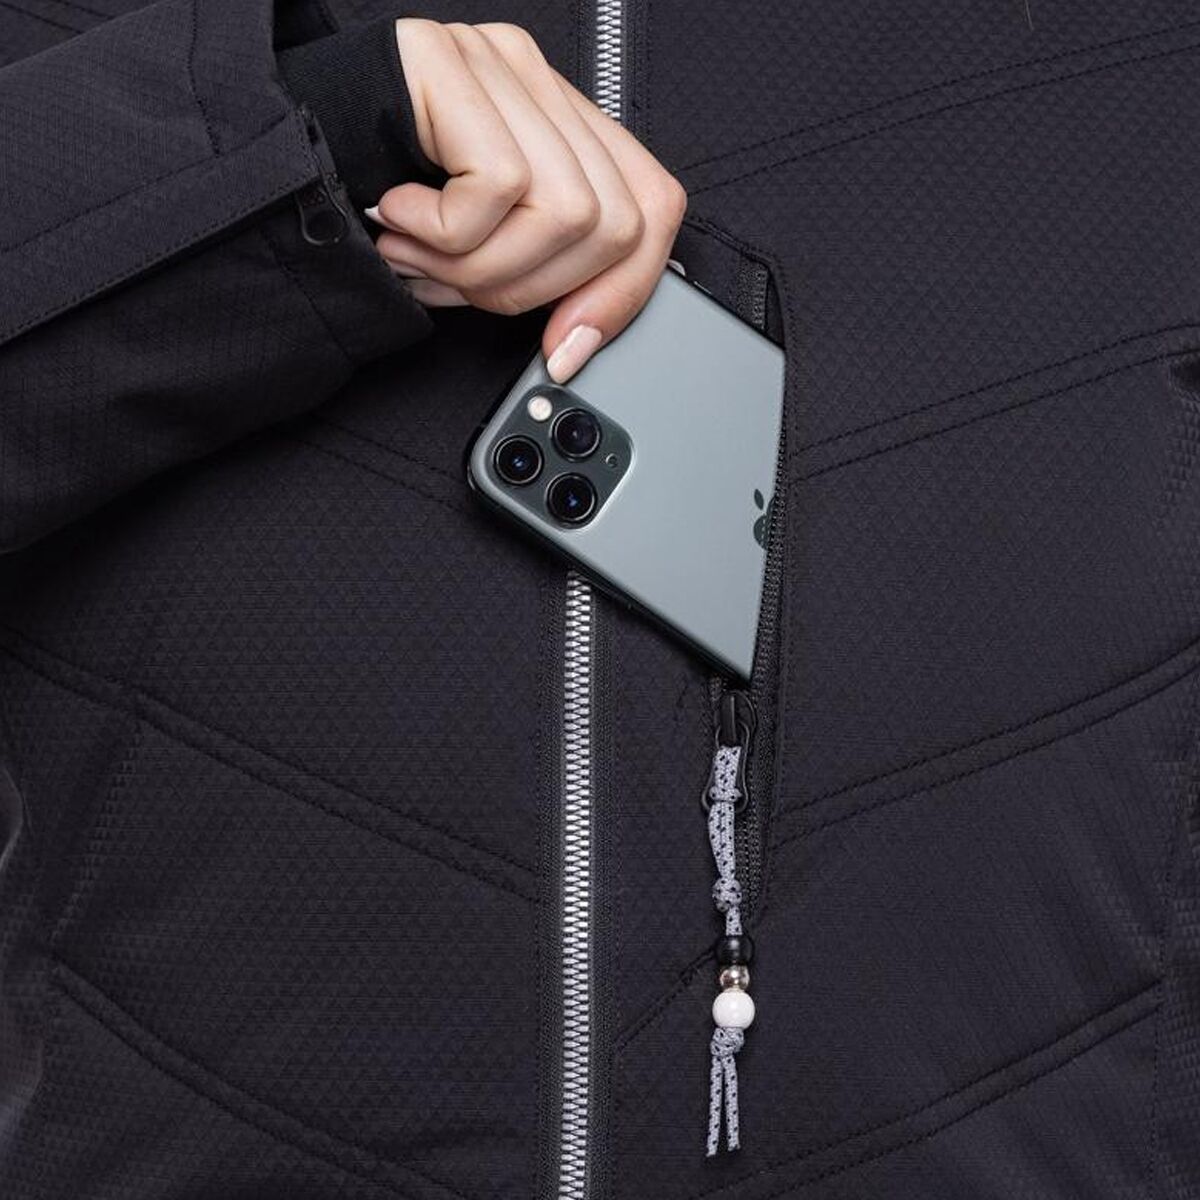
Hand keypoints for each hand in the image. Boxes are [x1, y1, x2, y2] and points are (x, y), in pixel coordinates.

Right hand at [367, 19, 686, 382]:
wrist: (276, 153)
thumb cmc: (374, 206)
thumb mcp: (478, 259)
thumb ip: (538, 279)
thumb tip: (574, 345)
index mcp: (561, 129)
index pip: (654, 207)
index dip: (621, 293)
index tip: (565, 347)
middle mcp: (540, 85)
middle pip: (615, 223)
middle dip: (530, 289)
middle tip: (454, 282)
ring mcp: (499, 64)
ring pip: (565, 213)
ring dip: (477, 266)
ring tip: (417, 252)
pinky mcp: (448, 60)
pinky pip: (495, 189)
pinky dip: (441, 232)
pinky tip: (397, 215)